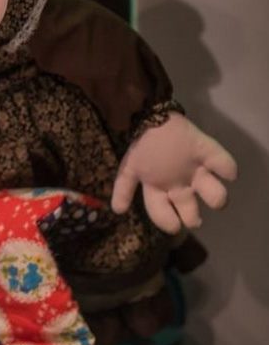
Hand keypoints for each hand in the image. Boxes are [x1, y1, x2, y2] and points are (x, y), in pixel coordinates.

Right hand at [111, 114, 237, 233]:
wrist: (151, 118)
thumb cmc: (141, 146)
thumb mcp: (128, 168)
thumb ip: (123, 189)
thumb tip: (117, 211)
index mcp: (161, 190)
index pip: (164, 213)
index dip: (169, 222)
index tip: (175, 227)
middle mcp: (181, 185)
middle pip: (190, 208)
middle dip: (193, 216)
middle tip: (195, 220)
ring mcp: (197, 171)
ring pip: (214, 191)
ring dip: (216, 195)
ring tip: (214, 197)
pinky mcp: (209, 153)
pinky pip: (224, 163)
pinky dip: (228, 169)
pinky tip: (227, 173)